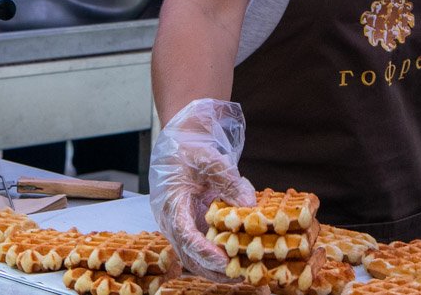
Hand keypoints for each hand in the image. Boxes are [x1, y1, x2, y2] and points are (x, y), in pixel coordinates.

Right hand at [149, 99, 256, 278]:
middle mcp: (171, 220)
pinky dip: (215, 259)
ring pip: (192, 257)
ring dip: (214, 269)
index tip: (224, 261)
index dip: (204, 251)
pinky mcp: (188, 227)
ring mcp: (178, 226)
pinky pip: (199, 249)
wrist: (178, 145)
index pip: (185, 235)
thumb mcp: (211, 161)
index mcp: (171, 203)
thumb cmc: (191, 151)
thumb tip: (250, 206)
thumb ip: (230, 182)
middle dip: (212, 269)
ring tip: (241, 274)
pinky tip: (236, 262)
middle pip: (187, 254)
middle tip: (239, 274)